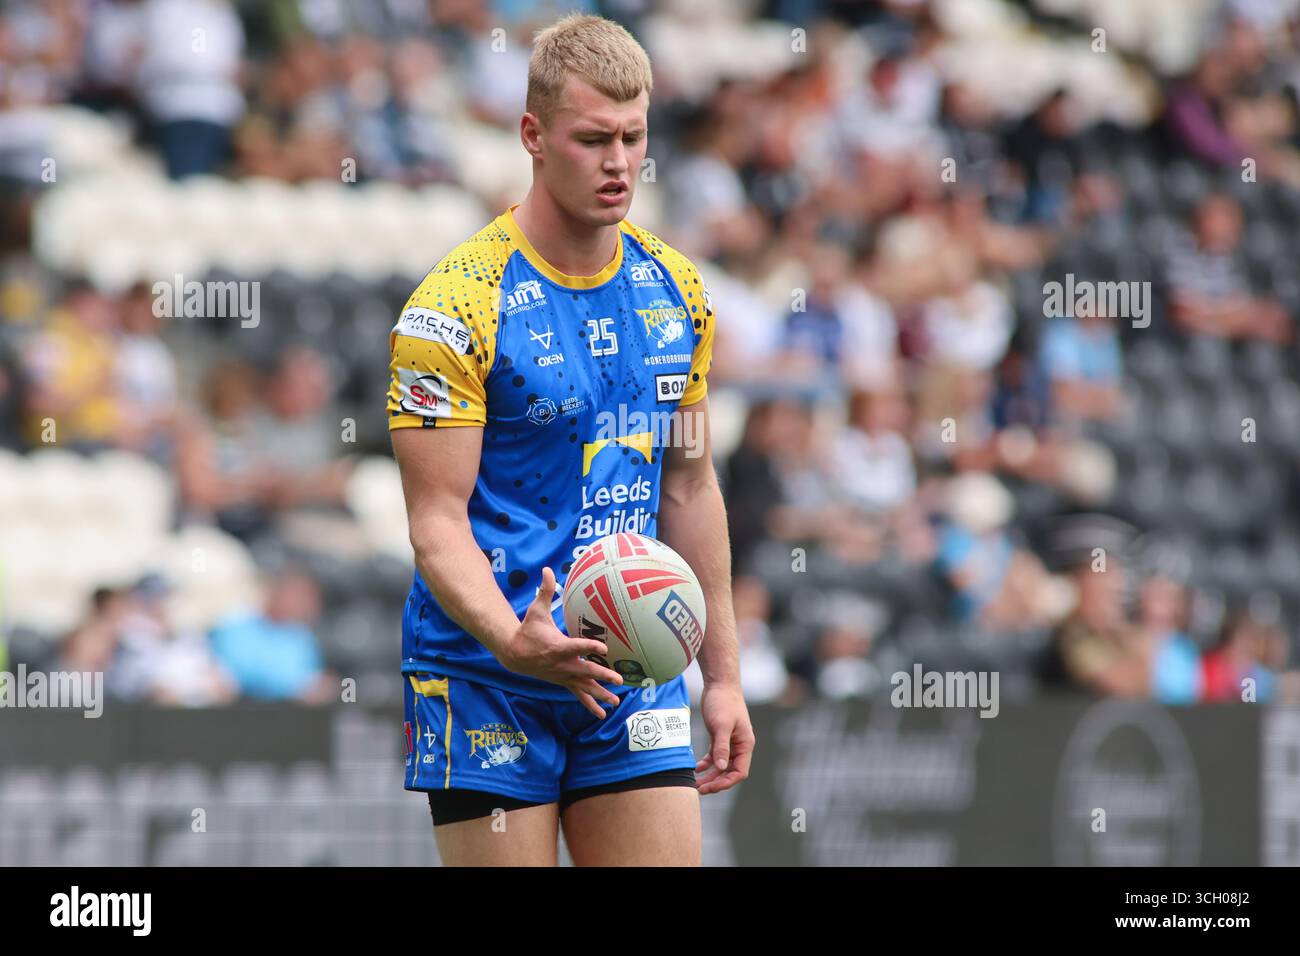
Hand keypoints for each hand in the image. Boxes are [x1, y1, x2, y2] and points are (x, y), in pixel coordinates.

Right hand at [497, 566, 622, 717]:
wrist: (513, 653)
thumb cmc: (528, 629)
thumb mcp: (536, 610)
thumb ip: (545, 591)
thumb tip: (547, 570)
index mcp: (558, 646)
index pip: (577, 646)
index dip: (590, 648)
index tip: (604, 648)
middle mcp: (562, 664)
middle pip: (585, 670)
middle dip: (602, 675)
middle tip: (618, 679)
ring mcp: (563, 675)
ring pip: (584, 687)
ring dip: (600, 694)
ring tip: (615, 701)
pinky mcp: (563, 681)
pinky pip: (578, 694)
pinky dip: (590, 704)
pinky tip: (602, 714)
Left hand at [694, 682, 753, 794]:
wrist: (720, 684)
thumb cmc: (723, 702)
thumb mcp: (721, 725)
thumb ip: (721, 747)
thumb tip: (720, 767)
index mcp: (745, 744)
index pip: (739, 772)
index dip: (726, 782)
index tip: (711, 787)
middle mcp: (739, 746)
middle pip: (729, 772)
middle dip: (716, 782)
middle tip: (699, 789)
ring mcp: (730, 742)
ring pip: (720, 765)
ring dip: (710, 775)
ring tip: (695, 783)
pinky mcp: (719, 737)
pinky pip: (714, 756)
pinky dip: (706, 763)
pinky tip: (696, 768)